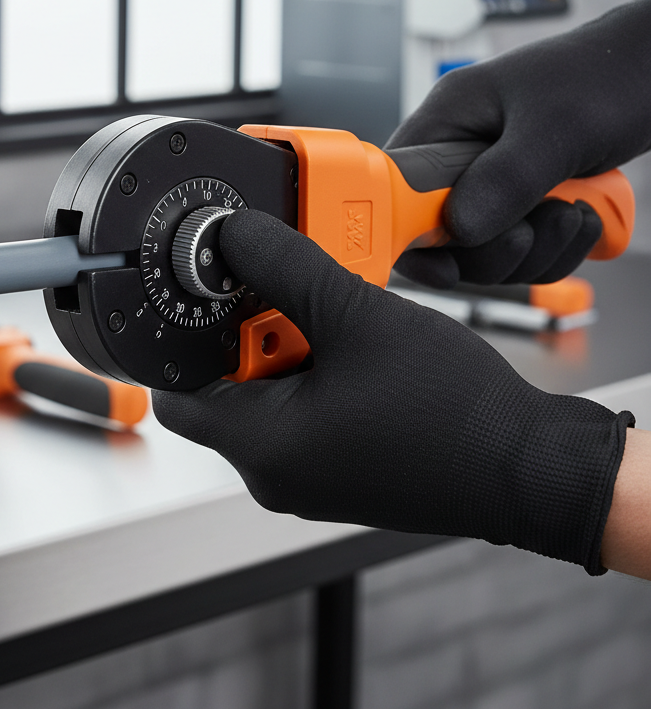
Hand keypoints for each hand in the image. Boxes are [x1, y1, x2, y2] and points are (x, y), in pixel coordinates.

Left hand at [154, 210, 631, 573]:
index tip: (204, 292)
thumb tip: (236, 236)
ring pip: (266, 390)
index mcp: (263, 447)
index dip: (181, 338)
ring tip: (331, 312)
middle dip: (249, 329)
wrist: (533, 467)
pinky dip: (314, 366)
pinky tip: (350, 338)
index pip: (176, 392)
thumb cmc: (455, 413)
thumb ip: (286, 268)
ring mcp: (307, 472)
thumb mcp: (358, 316)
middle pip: (223, 384)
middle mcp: (274, 470)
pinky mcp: (338, 464)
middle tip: (286, 289)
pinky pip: (302, 406)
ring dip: (288, 343)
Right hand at [386, 0, 650, 287]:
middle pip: (440, 236)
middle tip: (537, 226)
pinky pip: (520, 251)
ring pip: (484, 251)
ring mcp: (490, 180)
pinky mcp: (520, 200)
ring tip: (573, 213)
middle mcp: (459, 155)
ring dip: (536, 250)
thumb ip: (505, 179)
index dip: (406, 233)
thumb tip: (460, 229)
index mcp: (447, 122)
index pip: (393, 189)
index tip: (443, 263)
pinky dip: (554, 249)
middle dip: (495, 247)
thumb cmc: (607, 76)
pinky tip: (581, 217)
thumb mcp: (555, 129)